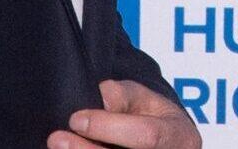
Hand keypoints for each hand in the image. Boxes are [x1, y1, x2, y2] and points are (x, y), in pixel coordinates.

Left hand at [49, 79, 202, 148]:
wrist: (161, 140)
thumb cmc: (151, 116)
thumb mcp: (144, 97)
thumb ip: (124, 95)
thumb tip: (104, 97)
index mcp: (180, 137)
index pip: (147, 135)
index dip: (110, 127)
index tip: (76, 119)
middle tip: (57, 139)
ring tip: (58, 147)